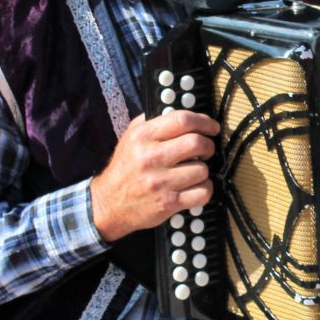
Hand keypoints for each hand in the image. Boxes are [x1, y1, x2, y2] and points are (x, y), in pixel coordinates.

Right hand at [90, 111, 219, 241]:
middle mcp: (151, 157)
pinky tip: (195, 188)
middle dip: (208, 146)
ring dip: (204, 171)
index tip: (211, 127)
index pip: (182, 119)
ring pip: (202, 170)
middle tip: (205, 150)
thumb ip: (153, 122)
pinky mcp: (168, 203)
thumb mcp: (130, 138)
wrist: (108, 204)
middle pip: (197, 143)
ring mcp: (160, 182)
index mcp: (143, 136)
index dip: (204, 121)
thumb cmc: (124, 169)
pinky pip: (202, 193)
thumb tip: (183, 115)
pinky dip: (204, 190)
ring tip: (194, 172)